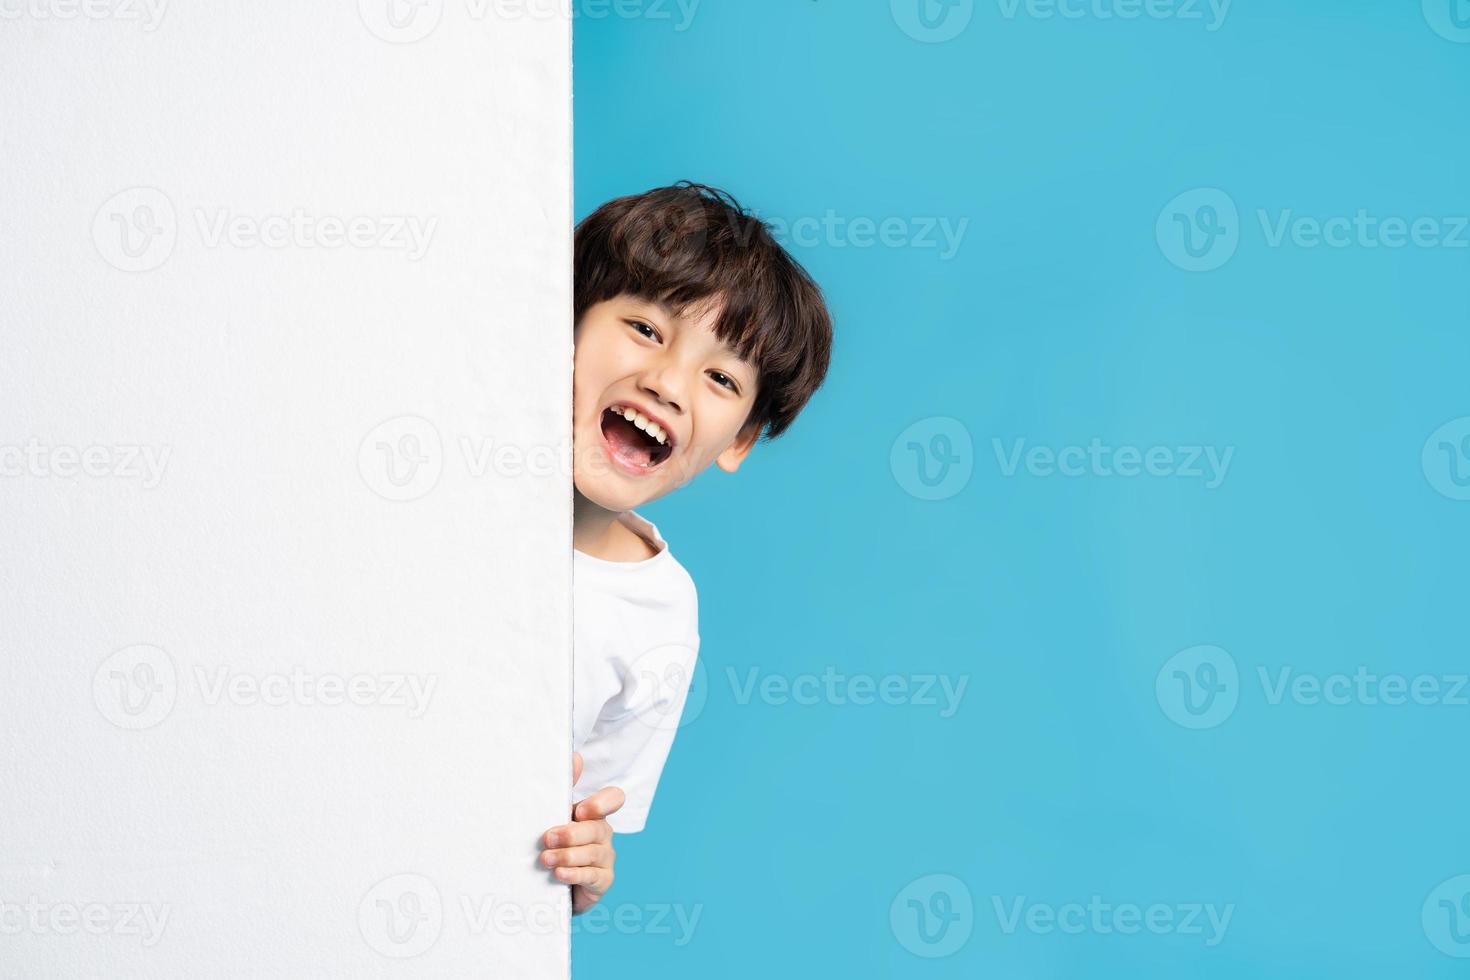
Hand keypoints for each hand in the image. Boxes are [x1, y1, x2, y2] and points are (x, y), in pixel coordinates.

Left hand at [541, 751, 624, 913]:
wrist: (550, 884)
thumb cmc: (554, 844)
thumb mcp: (555, 816)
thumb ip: (564, 788)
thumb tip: (575, 756)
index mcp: (594, 814)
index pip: (613, 799)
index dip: (602, 803)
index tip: (580, 811)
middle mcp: (603, 833)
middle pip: (597, 829)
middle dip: (571, 834)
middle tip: (547, 838)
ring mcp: (605, 858)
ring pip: (593, 853)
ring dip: (567, 855)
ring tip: (545, 859)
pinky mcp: (603, 881)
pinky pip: (593, 876)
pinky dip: (575, 874)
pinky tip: (559, 874)